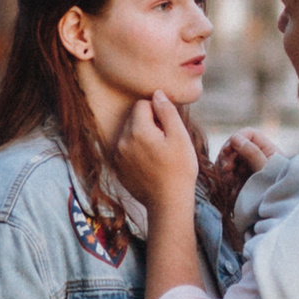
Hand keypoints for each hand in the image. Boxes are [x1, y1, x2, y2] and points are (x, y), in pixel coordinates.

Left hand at [115, 91, 199, 215]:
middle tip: (166, 142)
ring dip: (142, 137)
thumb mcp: (180, 137)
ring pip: (129, 133)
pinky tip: (151, 165)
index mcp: (137, 131)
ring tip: (159, 154)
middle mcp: (122, 141)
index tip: (168, 128)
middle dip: (149, 123)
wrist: (168, 204)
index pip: (142, 104)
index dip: (158, 112)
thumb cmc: (179, 170)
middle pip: (134, 118)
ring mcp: (118, 156)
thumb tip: (157, 94)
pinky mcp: (118, 168)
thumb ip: (167, 111)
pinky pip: (126, 149)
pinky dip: (136, 151)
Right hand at [200, 127, 277, 218]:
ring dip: (224, 165)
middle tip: (226, 168)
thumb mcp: (265, 169)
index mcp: (266, 149)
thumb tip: (235, 137)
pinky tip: (228, 183)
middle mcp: (256, 156)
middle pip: (236, 145)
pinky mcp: (240, 179)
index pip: (248, 134)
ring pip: (229, 158)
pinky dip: (225, 175)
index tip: (228, 150)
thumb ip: (251, 152)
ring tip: (228, 177)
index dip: (237, 138)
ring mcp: (247, 167)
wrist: (274, 212)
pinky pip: (227, 171)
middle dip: (228, 154)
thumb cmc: (275, 188)